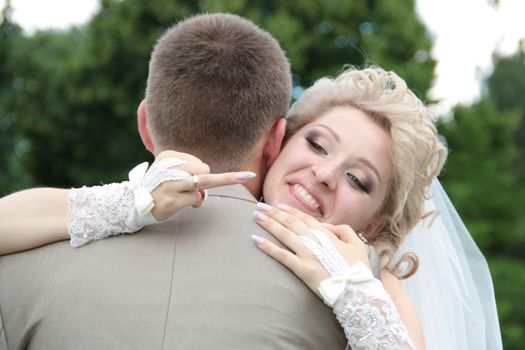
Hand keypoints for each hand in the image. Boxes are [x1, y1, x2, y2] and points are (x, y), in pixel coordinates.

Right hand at [149, 150, 255, 220]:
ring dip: (217, 183)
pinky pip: (196, 198)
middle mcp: (168, 169)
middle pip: (204, 169)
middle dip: (213, 178)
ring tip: (226, 183)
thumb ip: (189, 171)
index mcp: (168, 157)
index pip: (197, 161)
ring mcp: (170, 185)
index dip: (201, 172)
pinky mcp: (172, 201)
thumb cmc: (160, 187)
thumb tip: (210, 183)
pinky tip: (190, 205)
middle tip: (206, 188)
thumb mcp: (169, 171)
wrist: (136, 204)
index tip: (194, 180)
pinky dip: (197, 202)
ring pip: (204, 180)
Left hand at [252, 203, 369, 297]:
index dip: (290, 211)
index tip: (277, 206)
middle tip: (259, 206)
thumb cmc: (359, 269)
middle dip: (273, 213)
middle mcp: (315, 241)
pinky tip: (256, 240)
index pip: (304, 218)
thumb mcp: (357, 244)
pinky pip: (282, 256)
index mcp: (327, 234)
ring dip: (269, 223)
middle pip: (291, 223)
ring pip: (284, 235)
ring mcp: (308, 255)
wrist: (358, 292)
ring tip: (255, 216)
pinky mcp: (302, 270)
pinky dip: (268, 247)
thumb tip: (328, 226)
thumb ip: (343, 230)